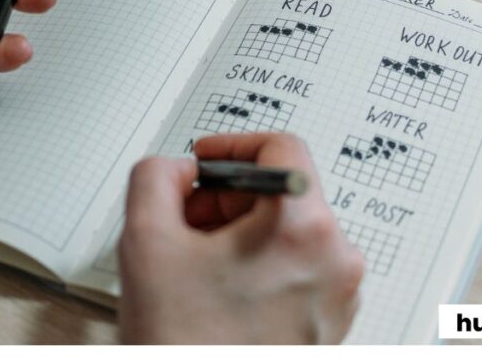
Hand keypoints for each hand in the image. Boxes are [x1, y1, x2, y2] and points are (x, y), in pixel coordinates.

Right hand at [118, 133, 363, 343]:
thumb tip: (178, 169)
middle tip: (184, 220)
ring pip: (285, 229)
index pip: (282, 147)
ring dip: (236, 230)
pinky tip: (215, 288)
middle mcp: (335, 261)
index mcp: (303, 230)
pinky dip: (254, 261)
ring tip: (194, 263)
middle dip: (225, 196)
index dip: (232, 144)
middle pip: (282, 190)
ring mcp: (336, 296)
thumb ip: (156, 176)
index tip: (205, 162)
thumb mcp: (145, 239)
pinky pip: (293, 266)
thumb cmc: (183, 343)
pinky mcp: (327, 322)